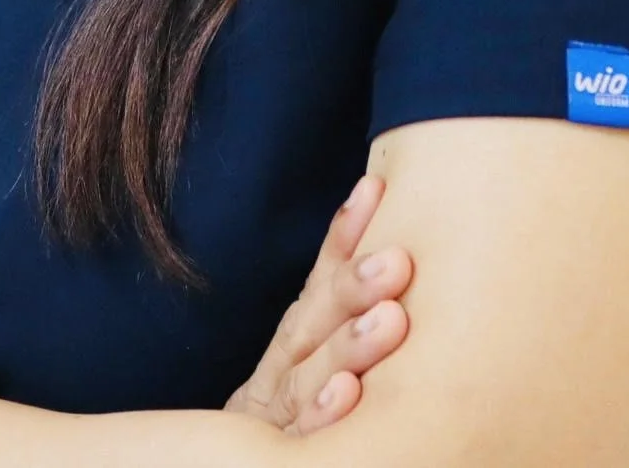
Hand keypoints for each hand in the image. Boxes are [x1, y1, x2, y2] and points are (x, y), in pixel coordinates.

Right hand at [224, 173, 413, 435]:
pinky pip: (302, 437)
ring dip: (350, 346)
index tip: (373, 189)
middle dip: (353, 287)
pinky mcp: (277, 451)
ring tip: (391, 319)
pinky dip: (322, 414)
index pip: (319, 284)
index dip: (343, 237)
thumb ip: (337, 313)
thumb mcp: (308, 363)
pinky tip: (349, 395)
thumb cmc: (292, 418)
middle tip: (398, 260)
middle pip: (316, 323)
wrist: (231, 463)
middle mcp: (283, 371)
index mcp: (294, 344)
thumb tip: (390, 230)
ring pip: (310, 376)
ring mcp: (276, 415)